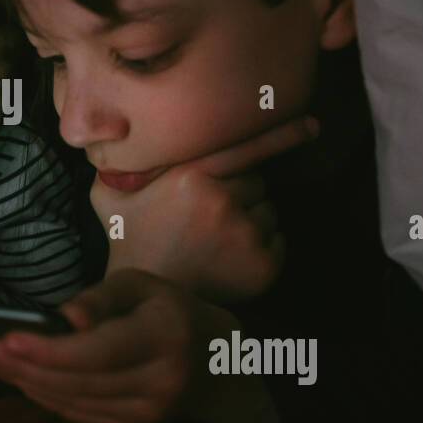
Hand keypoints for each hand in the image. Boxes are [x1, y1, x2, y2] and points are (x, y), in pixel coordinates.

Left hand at [0, 268, 277, 422]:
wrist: (217, 359)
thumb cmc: (168, 309)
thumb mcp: (141, 285)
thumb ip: (100, 298)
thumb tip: (65, 319)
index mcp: (163, 335)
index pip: (100, 351)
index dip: (51, 350)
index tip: (8, 338)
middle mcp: (159, 380)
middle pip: (77, 380)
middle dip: (20, 364)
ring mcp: (148, 410)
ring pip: (72, 401)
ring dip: (23, 380)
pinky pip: (79, 413)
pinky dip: (44, 395)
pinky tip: (17, 376)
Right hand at [90, 115, 317, 300]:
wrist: (145, 297)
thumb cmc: (128, 240)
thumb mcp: (109, 194)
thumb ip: (116, 162)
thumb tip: (110, 134)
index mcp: (192, 176)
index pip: (247, 146)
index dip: (282, 134)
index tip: (312, 125)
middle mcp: (223, 201)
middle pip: (256, 181)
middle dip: (240, 193)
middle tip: (209, 214)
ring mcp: (246, 234)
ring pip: (269, 211)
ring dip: (251, 220)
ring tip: (215, 240)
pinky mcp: (264, 265)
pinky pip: (279, 241)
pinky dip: (262, 247)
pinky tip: (229, 258)